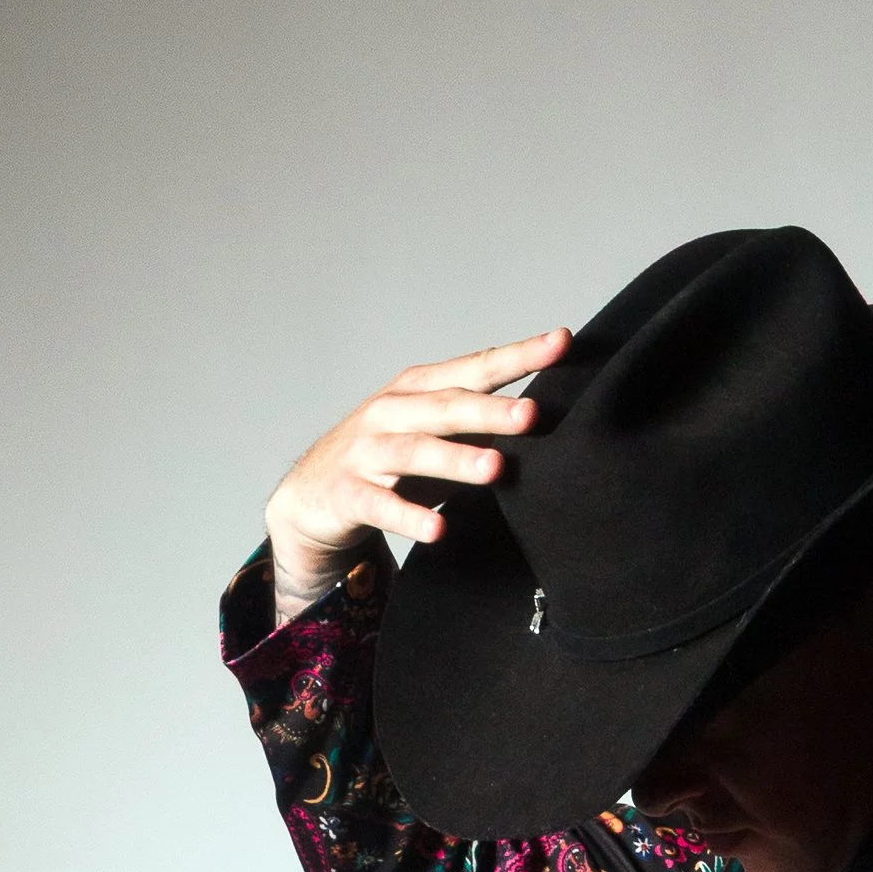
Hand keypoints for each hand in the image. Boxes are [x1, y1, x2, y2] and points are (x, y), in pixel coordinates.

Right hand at [264, 325, 572, 622]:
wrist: (311, 495)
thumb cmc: (388, 463)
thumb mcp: (433, 435)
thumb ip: (479, 426)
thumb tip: (547, 421)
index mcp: (419, 390)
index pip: (475, 368)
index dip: (518, 355)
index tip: (561, 342)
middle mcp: (393, 412)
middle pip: (447, 407)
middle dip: (490, 410)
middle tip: (532, 414)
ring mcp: (367, 451)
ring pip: (415, 452)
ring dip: (456, 460)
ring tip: (495, 469)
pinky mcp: (349, 493)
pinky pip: (381, 506)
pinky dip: (408, 517)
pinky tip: (437, 529)